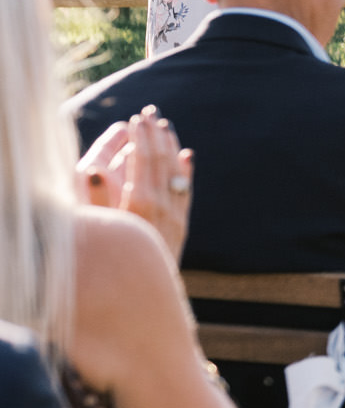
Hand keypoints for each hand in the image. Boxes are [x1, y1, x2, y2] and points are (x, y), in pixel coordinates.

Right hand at [76, 107, 194, 257]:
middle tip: (150, 112)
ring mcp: (175, 213)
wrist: (141, 294)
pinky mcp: (183, 224)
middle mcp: (162, 203)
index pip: (142, 158)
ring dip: (172, 146)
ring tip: (166, 126)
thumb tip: (94, 168)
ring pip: (177, 172)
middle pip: (161, 160)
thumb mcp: (99, 226)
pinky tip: (187, 156)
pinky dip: (186, 171)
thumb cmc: (110, 259)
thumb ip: (95, 198)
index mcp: (139, 200)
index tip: (135, 119)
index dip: (140, 136)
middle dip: (155, 134)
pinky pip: (187, 190)